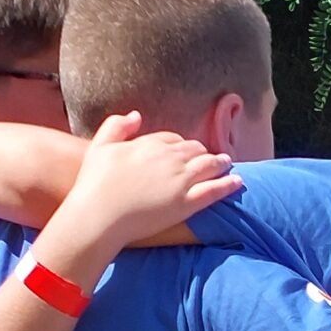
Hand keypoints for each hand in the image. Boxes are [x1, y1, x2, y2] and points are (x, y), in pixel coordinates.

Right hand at [40, 115, 238, 266]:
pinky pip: (215, 190)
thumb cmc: (93, 183)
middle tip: (209, 158)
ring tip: (227, 164)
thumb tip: (136, 115)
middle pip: (195, 150)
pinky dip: (229, 184)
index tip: (183, 151)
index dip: (180, 145)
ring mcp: (181, 180)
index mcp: (151, 143)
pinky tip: (238, 182)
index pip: (173, 139)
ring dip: (220, 163)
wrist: (98, 216)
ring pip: (210, 165)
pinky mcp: (188, 203)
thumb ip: (117, 126)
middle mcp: (170, 158)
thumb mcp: (100, 146)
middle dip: (202, 153)